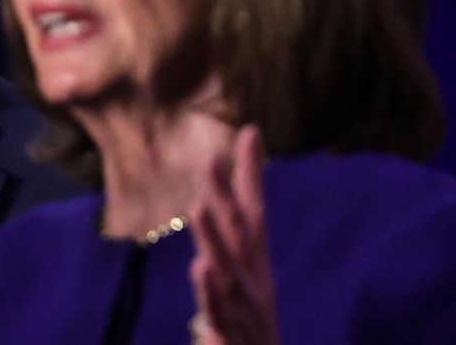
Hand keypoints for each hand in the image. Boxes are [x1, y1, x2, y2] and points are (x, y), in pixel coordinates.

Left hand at [188, 125, 278, 344]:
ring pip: (226, 269)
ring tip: (199, 206)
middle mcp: (254, 279)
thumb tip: (213, 204)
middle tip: (211, 158)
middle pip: (238, 233)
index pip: (253, 212)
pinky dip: (211, 293)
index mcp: (255, 263)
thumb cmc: (250, 320)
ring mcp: (244, 308)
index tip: (249, 131)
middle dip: (225, 195)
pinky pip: (218, 315)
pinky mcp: (230, 336)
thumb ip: (229, 236)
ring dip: (214, 237)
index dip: (250, 174)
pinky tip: (200, 269)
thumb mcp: (241, 275)